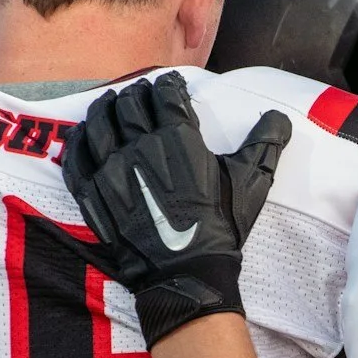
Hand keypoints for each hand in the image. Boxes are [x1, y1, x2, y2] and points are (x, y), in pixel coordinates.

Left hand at [61, 72, 289, 344]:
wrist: (187, 273)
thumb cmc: (220, 227)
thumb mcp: (250, 184)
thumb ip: (265, 145)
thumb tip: (280, 119)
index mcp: (178, 139)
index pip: (166, 95)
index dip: (167, 85)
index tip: (169, 84)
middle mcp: (140, 147)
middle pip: (129, 105)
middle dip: (136, 94)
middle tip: (140, 93)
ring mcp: (112, 170)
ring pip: (98, 124)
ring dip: (104, 108)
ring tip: (108, 103)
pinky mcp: (93, 194)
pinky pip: (77, 158)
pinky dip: (78, 141)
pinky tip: (82, 135)